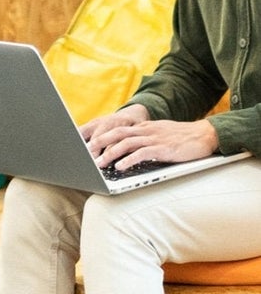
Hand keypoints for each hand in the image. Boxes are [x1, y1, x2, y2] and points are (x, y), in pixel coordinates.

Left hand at [83, 103, 219, 170]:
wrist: (206, 135)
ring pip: (126, 143)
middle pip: (117, 133)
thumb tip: (127, 148)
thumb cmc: (182, 137)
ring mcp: (154, 138)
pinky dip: (128, 160)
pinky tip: (120, 167)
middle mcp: (146, 130)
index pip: (118, 128)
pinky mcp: (163, 148)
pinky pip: (142, 153)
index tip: (88, 143)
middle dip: (99, 143)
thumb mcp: (159, 133)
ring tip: (99, 163)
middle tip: (86, 153)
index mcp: (144, 126)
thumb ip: (144, 138)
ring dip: (110, 153)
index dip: (102, 135)